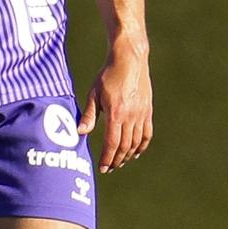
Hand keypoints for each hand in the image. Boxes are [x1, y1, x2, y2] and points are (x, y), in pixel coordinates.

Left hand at [79, 38, 152, 173]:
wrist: (129, 59)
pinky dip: (142, 145)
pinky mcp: (147, 110)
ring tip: (120, 161)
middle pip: (125, 146)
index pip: (112, 143)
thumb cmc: (108, 74)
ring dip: (128, 155)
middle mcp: (130, 116)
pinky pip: (147, 133)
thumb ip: (89, 115)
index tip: (103, 168)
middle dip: (117, 160)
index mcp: (116, 113)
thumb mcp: (94, 93)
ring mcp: (141, 114)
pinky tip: (136, 152)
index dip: (108, 158)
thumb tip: (80, 133)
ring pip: (136, 142)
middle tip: (110, 168)